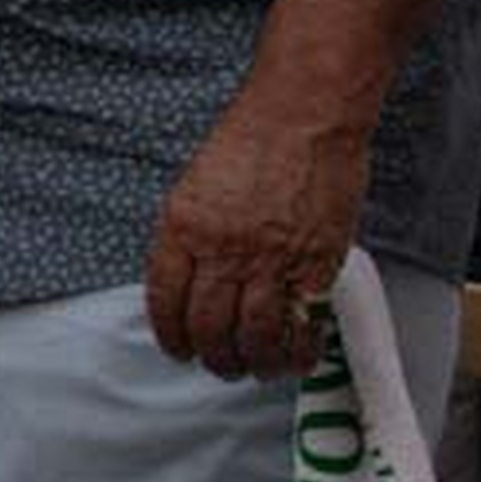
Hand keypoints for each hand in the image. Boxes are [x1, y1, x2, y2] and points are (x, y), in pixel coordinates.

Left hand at [145, 93, 367, 380]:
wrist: (304, 114)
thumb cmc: (251, 140)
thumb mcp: (197, 187)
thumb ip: (191, 236)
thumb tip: (191, 284)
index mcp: (184, 228)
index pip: (165, 300)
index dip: (170, 335)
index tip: (178, 349)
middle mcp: (222, 250)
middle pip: (208, 327)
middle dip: (211, 356)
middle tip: (218, 364)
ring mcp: (270, 259)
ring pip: (253, 335)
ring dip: (252, 362)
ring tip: (254, 367)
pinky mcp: (315, 263)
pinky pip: (302, 323)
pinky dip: (296, 351)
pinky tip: (293, 358)